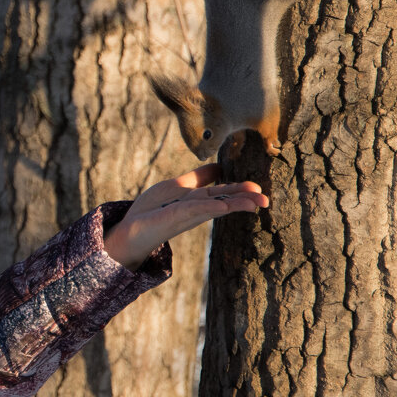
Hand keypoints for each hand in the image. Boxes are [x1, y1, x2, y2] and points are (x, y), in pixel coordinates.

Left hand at [103, 164, 268, 268]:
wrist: (129, 230)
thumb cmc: (152, 210)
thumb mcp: (176, 187)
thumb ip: (197, 178)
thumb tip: (219, 167)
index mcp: (198, 200)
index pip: (222, 193)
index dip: (240, 190)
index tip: (260, 189)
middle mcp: (195, 209)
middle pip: (223, 201)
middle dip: (244, 200)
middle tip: (266, 200)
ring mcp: (186, 214)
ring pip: (214, 205)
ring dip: (235, 204)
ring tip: (256, 202)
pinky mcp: (173, 217)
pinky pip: (194, 209)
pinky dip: (209, 207)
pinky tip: (224, 206)